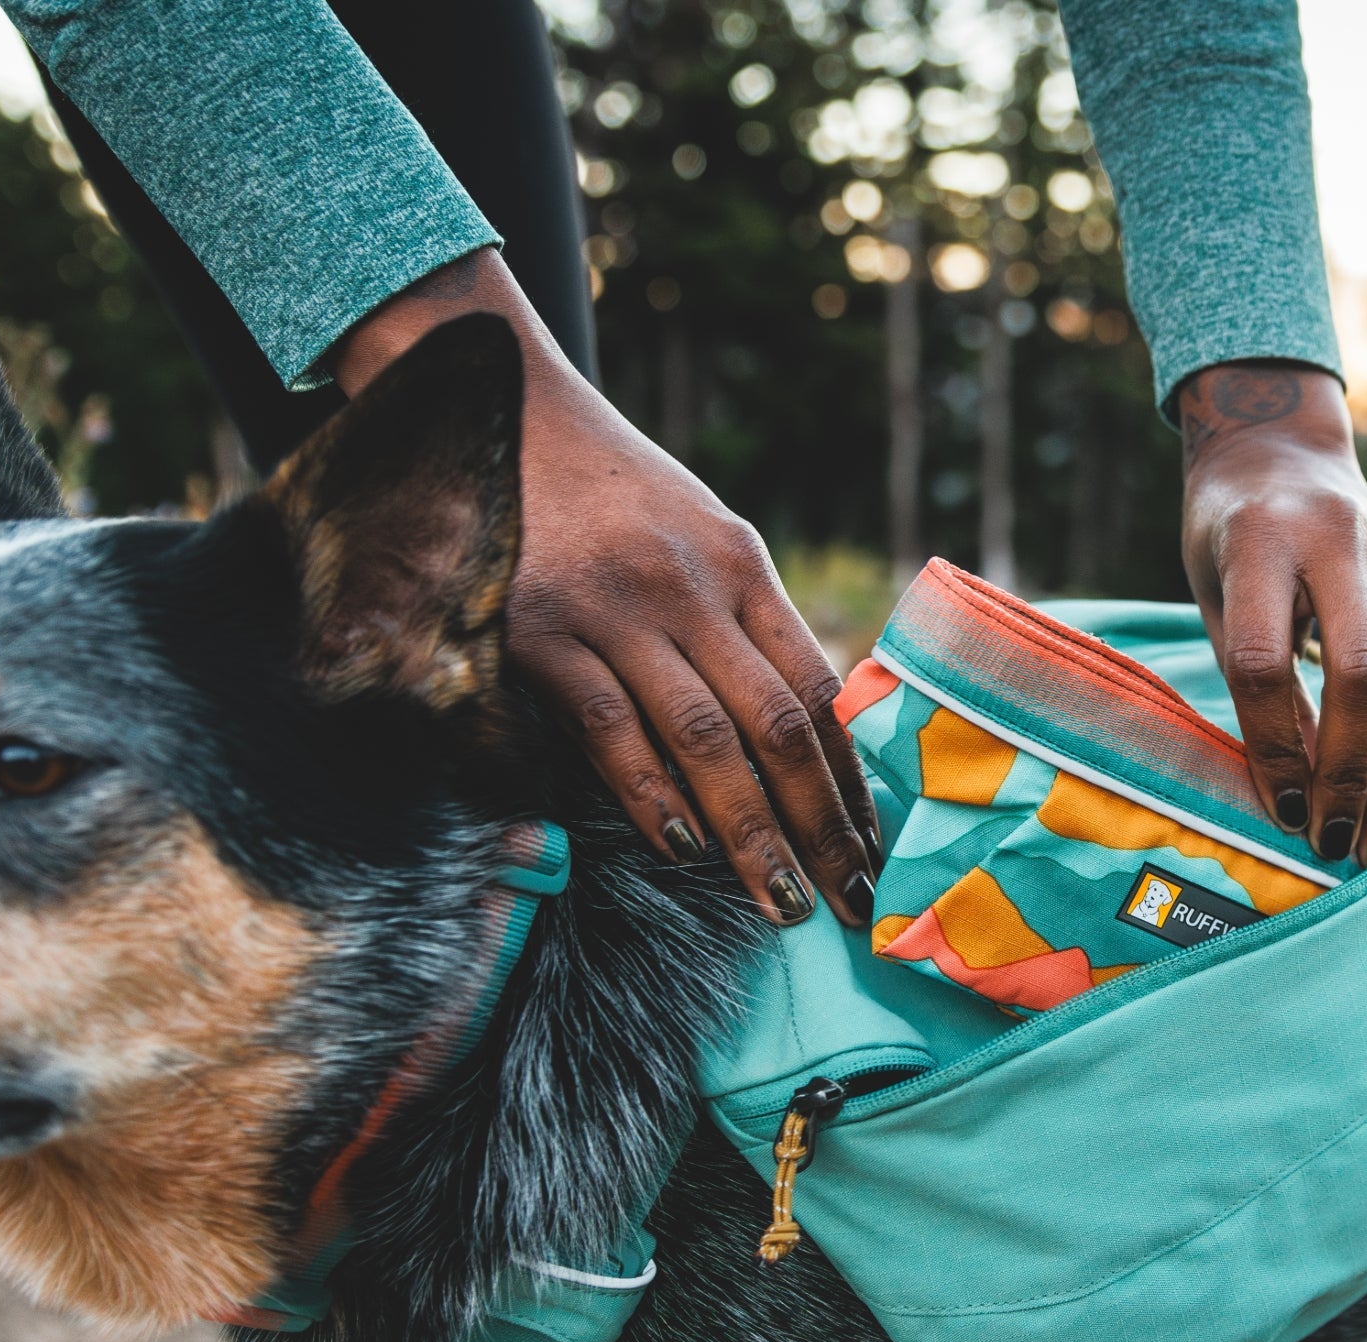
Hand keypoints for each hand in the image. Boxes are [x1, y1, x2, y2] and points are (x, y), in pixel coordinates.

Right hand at [328, 253, 877, 926]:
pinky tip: (680, 847)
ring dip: (749, 833)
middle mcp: (690, 588)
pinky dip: (650, 794)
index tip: (873, 846)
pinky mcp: (541, 633)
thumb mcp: (696, 537)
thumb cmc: (607, 494)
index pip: (816, 689)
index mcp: (739, 564)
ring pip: (704, 741)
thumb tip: (803, 729)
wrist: (494, 414)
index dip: (850, 777)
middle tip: (848, 902)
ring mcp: (615, 610)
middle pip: (776, 727)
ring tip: (780, 901)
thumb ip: (743, 623)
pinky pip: (611, 730)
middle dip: (819, 826)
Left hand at [1179, 363, 1366, 866]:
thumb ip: (1250, 681)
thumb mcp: (1214, 597)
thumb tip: (1294, 792)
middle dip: (1351, 772)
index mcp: (1262, 543)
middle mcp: (1340, 543)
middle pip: (1363, 676)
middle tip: (1335, 842)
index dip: (1274, 745)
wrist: (1281, 451)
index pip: (1265, 660)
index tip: (1282, 812)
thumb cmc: (1228, 542)